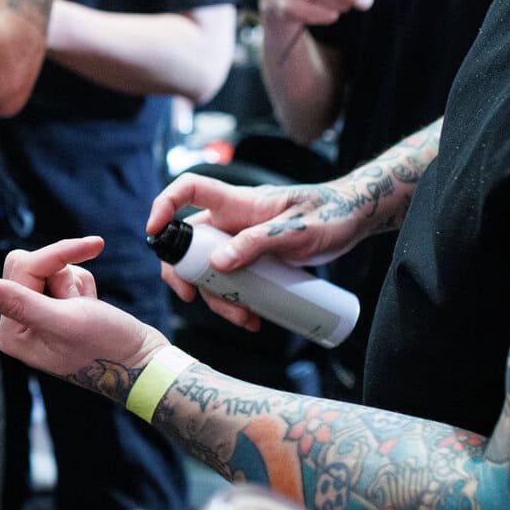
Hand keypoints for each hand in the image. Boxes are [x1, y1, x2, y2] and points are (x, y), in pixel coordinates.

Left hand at [0, 237, 165, 394]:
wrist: (144, 363)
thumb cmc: (108, 347)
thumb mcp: (62, 321)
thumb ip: (17, 303)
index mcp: (10, 332)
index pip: (22, 268)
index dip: (57, 259)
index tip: (91, 246)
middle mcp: (17, 325)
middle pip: (30, 265)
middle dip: (64, 275)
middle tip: (82, 304)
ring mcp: (36, 318)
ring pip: (51, 269)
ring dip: (77, 282)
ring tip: (89, 310)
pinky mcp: (54, 311)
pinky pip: (64, 278)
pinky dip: (84, 287)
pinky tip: (92, 310)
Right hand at [146, 174, 373, 331]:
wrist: (354, 221)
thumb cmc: (329, 214)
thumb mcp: (297, 230)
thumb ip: (259, 242)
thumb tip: (218, 264)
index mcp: (237, 202)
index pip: (188, 190)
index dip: (165, 205)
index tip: (155, 232)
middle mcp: (232, 221)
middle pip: (188, 243)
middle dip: (185, 274)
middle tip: (191, 297)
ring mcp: (240, 242)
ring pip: (209, 271)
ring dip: (217, 298)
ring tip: (244, 319)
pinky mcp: (252, 261)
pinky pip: (231, 283)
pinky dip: (235, 303)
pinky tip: (253, 318)